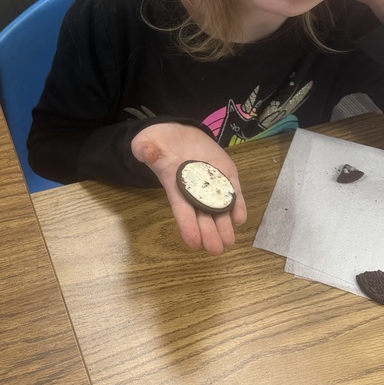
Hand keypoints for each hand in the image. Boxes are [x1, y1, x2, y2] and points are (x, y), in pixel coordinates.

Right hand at [131, 122, 247, 254]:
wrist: (177, 134)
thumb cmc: (158, 143)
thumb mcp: (145, 143)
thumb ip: (144, 149)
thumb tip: (146, 152)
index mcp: (174, 186)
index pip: (182, 210)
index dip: (187, 226)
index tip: (193, 244)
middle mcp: (194, 190)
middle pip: (203, 215)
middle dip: (209, 233)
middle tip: (216, 250)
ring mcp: (211, 183)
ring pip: (220, 208)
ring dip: (225, 226)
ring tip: (229, 242)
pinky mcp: (225, 173)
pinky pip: (232, 191)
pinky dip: (237, 205)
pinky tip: (239, 218)